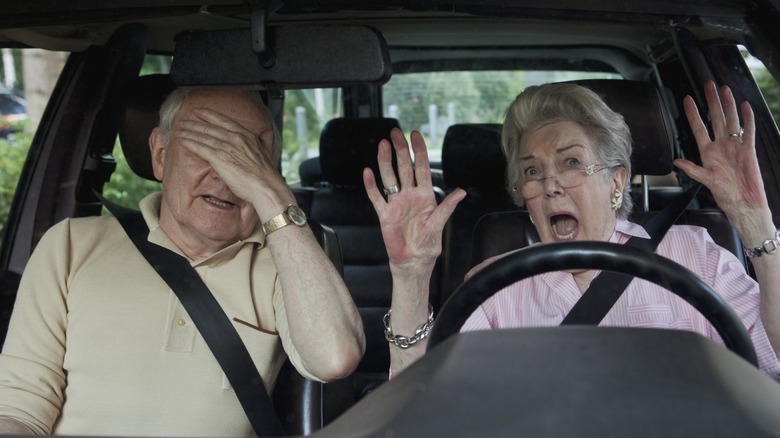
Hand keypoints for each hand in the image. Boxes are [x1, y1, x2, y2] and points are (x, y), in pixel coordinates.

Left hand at [175, 108, 292, 215]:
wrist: (266, 187)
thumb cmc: (267, 175)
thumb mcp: (269, 151)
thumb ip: (266, 140)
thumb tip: (267, 134)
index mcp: (247, 135)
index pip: (224, 121)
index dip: (209, 116)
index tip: (199, 112)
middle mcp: (236, 138)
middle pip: (210, 128)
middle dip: (194, 124)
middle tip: (183, 121)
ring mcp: (227, 147)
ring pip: (203, 137)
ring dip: (189, 133)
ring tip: (178, 130)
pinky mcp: (220, 159)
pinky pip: (201, 148)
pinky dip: (190, 143)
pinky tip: (182, 141)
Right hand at [363, 129, 464, 272]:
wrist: (413, 262)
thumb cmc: (427, 245)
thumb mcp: (438, 224)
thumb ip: (447, 207)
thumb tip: (461, 192)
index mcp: (424, 196)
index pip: (421, 168)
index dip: (418, 151)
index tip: (415, 135)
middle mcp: (409, 196)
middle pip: (403, 168)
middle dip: (400, 150)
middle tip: (395, 133)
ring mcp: (396, 203)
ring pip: (389, 178)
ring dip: (385, 162)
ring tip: (382, 145)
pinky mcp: (385, 214)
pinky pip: (376, 197)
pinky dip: (371, 185)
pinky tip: (367, 173)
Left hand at [674, 81, 767, 224]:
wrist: (744, 203)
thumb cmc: (725, 194)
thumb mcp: (705, 180)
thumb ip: (692, 170)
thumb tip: (676, 162)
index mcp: (708, 152)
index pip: (699, 128)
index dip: (693, 114)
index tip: (687, 99)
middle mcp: (721, 146)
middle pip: (716, 118)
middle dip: (712, 101)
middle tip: (708, 85)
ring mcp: (735, 146)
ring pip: (731, 120)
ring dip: (728, 105)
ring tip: (724, 89)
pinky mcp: (749, 150)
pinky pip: (749, 131)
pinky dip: (747, 119)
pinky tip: (745, 106)